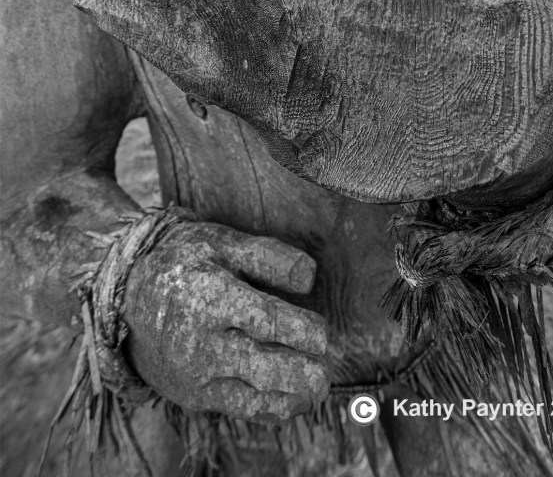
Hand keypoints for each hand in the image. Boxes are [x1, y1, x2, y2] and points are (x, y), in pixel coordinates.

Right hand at [123, 220, 328, 419]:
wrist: (126, 295)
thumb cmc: (184, 262)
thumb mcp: (222, 243)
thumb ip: (268, 257)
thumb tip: (309, 278)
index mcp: (209, 297)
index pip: (267, 321)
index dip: (302, 330)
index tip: (322, 334)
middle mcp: (200, 342)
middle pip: (264, 367)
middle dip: (304, 372)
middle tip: (327, 370)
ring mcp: (195, 374)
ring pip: (255, 396)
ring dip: (293, 396)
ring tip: (317, 388)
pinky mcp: (194, 395)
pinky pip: (239, 409)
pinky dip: (270, 409)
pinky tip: (294, 401)